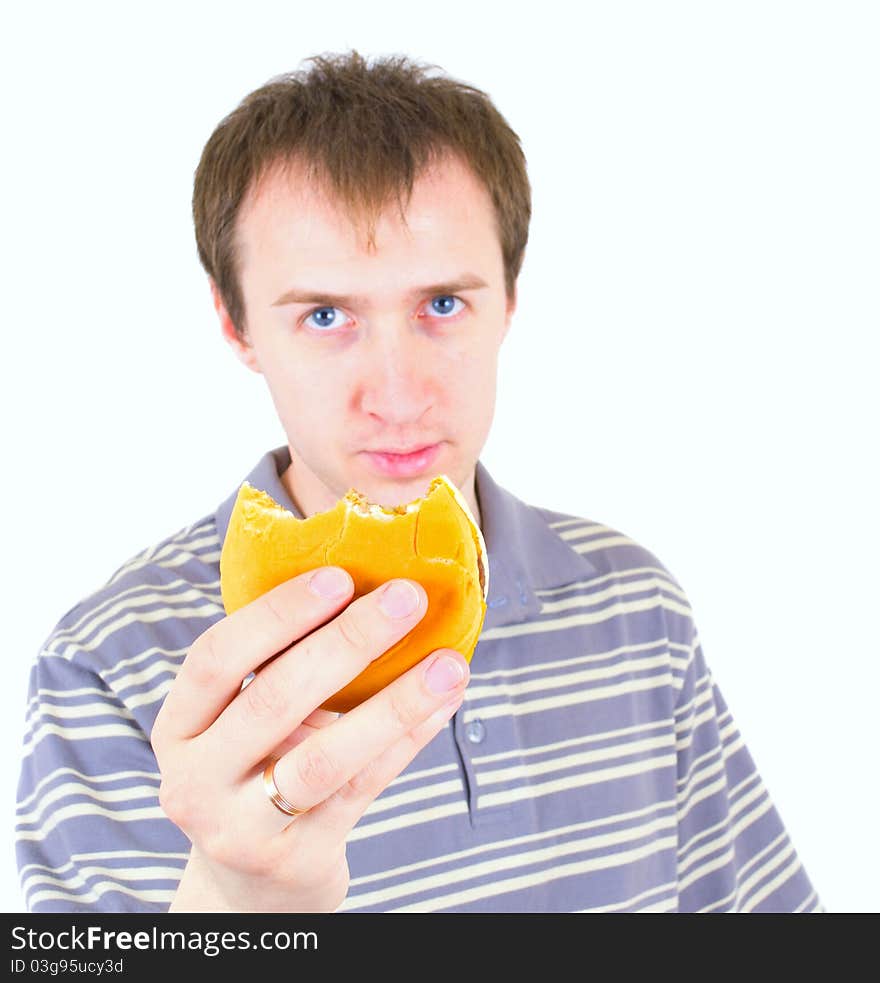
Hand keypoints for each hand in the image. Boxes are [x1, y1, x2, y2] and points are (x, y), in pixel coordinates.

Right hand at [151, 567, 468, 911]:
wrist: (251, 883)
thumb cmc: (256, 771)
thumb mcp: (243, 722)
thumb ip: (280, 667)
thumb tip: (370, 587)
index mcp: (180, 727)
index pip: (215, 658)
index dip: (277, 614)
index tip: (338, 576)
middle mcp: (196, 779)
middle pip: (273, 700)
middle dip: (348, 642)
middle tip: (406, 599)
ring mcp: (241, 827)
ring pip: (326, 757)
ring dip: (395, 703)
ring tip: (449, 664)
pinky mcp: (295, 859)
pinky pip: (363, 788)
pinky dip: (408, 741)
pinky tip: (444, 705)